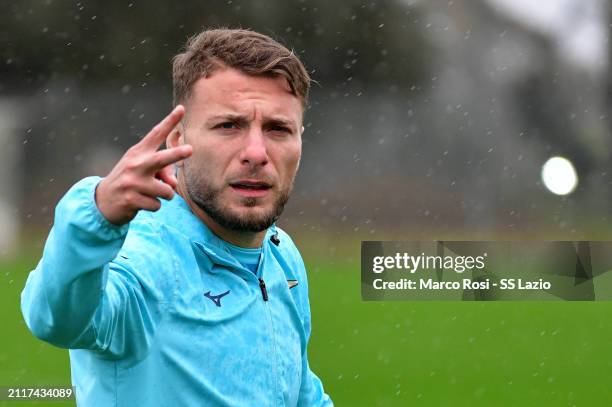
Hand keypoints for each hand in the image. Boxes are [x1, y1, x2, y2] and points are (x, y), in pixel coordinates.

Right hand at [95, 105, 192, 224]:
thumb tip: (173, 185)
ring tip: (150, 193)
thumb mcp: (142, 171)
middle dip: (177, 154)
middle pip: (161, 159)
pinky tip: (141, 202)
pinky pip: (158, 205)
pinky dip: (154, 206)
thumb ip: (162, 173)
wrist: (103, 200)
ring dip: (165, 195)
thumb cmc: (130, 180)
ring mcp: (133, 182)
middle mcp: (135, 165)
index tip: (182, 108)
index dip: (170, 121)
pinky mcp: (131, 199)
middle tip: (191, 149)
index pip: (156, 134)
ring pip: (167, 190)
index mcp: (138, 152)